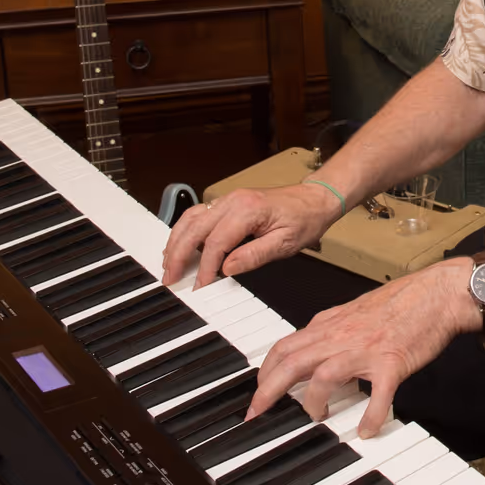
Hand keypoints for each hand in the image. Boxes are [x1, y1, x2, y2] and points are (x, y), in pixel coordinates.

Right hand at [160, 183, 342, 286]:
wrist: (315, 199)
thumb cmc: (304, 218)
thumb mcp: (285, 243)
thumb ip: (255, 255)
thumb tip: (228, 268)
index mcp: (248, 209)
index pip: (216, 242)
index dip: (205, 267)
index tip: (200, 286)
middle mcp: (234, 201)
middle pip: (195, 228)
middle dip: (179, 255)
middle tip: (171, 278)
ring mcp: (229, 199)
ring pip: (191, 218)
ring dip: (176, 241)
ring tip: (169, 264)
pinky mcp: (228, 203)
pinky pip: (198, 214)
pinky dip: (185, 231)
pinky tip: (180, 245)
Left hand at [247, 258, 478, 438]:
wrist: (437, 293)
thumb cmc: (401, 302)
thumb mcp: (353, 310)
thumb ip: (330, 329)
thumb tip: (310, 346)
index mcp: (331, 324)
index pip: (284, 347)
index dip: (265, 373)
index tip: (257, 393)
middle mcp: (342, 336)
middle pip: (292, 362)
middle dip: (268, 391)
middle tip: (257, 414)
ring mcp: (367, 349)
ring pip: (324, 376)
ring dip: (314, 402)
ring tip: (317, 418)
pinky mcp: (393, 362)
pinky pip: (378, 395)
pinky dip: (370, 416)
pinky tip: (367, 430)